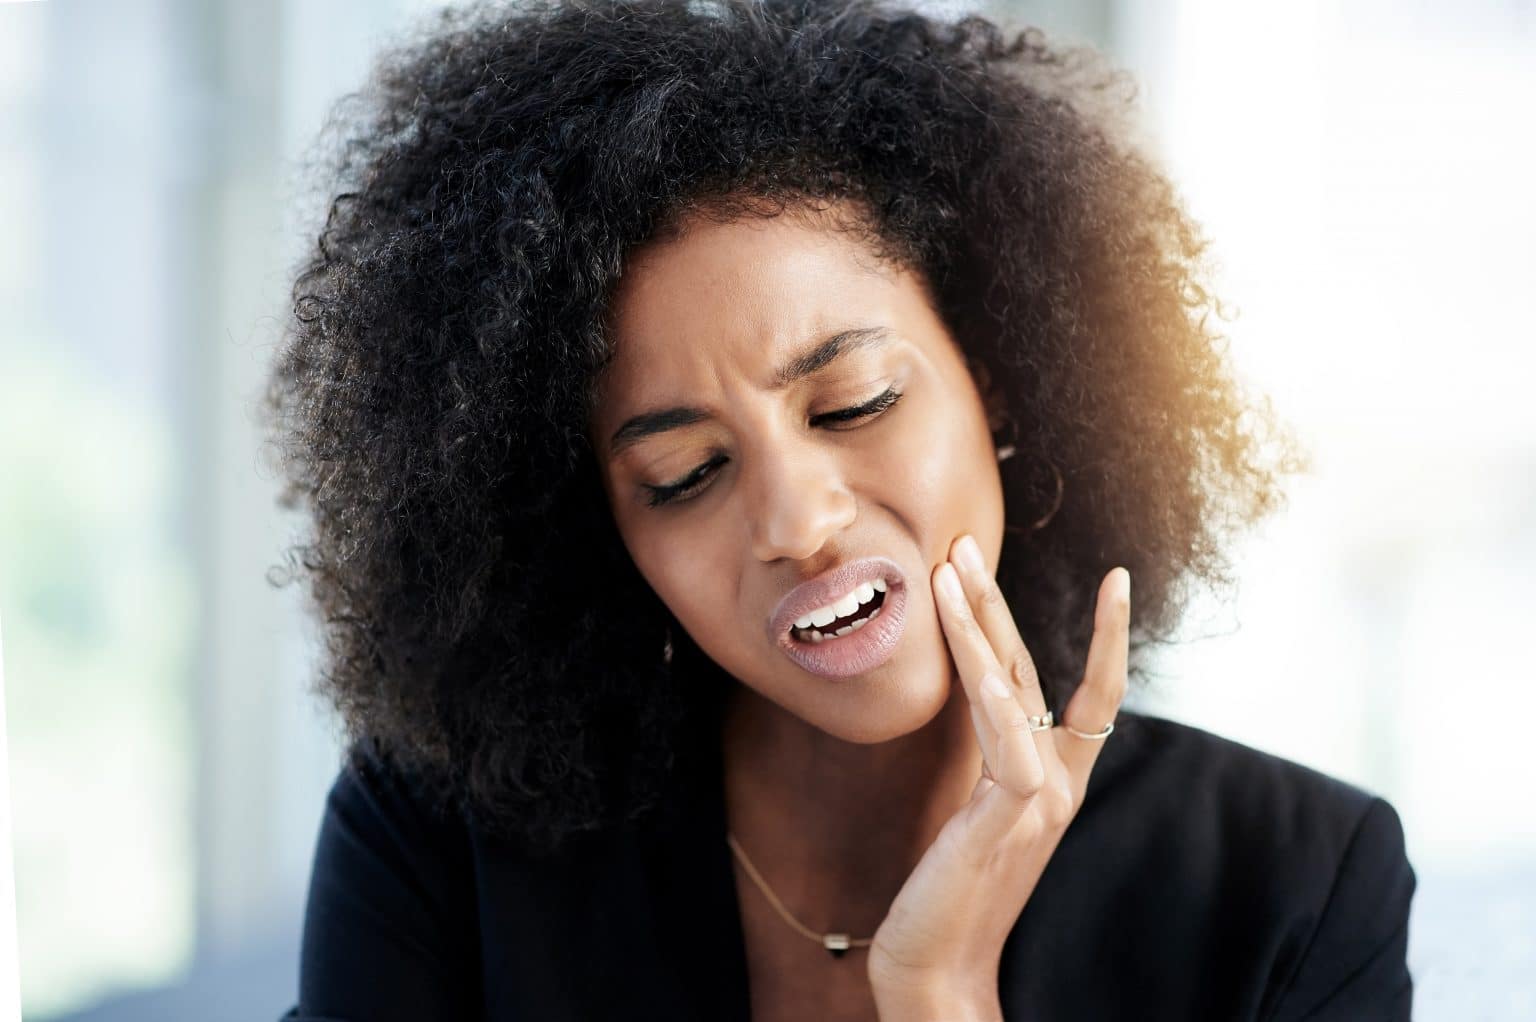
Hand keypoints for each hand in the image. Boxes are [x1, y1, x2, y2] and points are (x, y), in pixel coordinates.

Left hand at [867, 533, 1129, 1011]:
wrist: (937, 966)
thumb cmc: (949, 891)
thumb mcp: (976, 811)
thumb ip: (993, 758)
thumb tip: (986, 702)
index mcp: (1051, 779)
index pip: (1088, 692)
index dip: (1104, 636)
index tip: (1116, 578)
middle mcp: (1055, 783)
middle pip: (1032, 670)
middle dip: (999, 602)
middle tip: (964, 544)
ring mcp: (1038, 799)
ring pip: (1012, 688)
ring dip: (977, 622)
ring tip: (948, 569)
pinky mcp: (1010, 817)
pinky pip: (1004, 737)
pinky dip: (986, 687)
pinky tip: (966, 647)